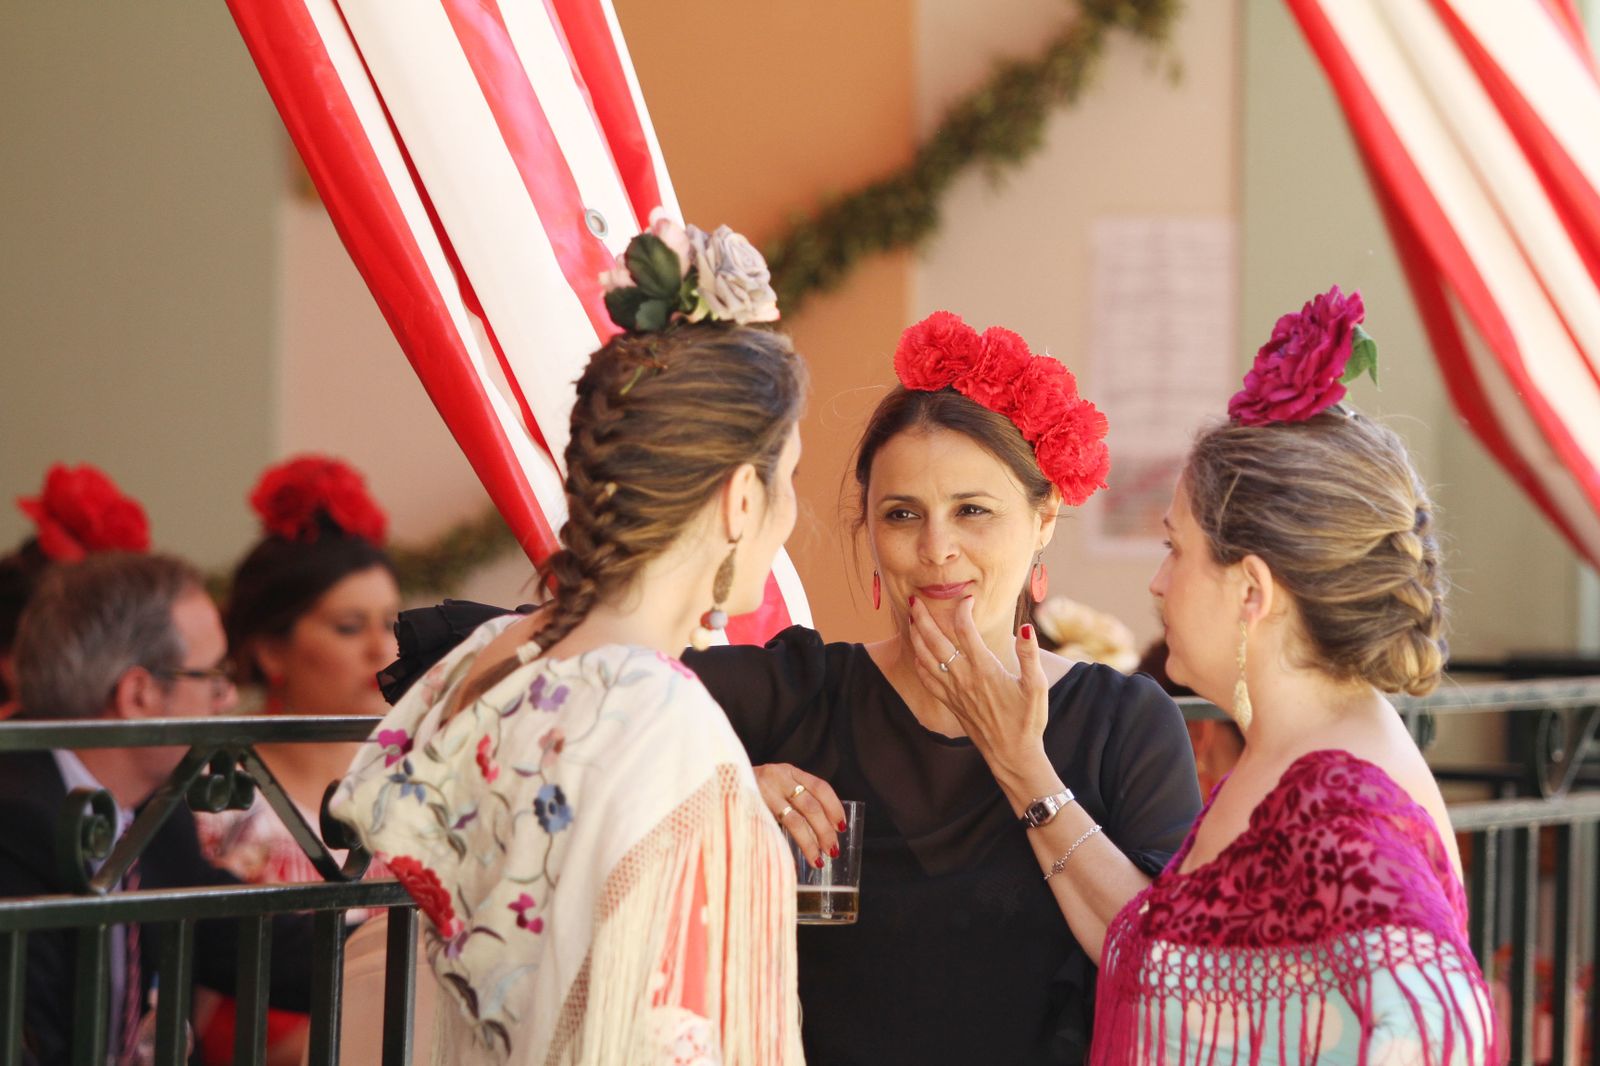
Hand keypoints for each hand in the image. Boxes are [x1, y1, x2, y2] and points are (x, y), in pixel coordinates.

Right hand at [754, 763, 845, 867]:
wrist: (714, 781)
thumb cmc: (749, 789)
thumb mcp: (773, 784)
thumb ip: (792, 796)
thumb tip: (821, 829)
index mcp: (788, 771)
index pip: (820, 787)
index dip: (834, 807)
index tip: (842, 827)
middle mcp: (777, 777)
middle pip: (811, 806)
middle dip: (825, 830)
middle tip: (833, 850)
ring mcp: (763, 791)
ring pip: (795, 820)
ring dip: (811, 842)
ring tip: (819, 859)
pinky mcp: (751, 806)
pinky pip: (776, 828)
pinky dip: (790, 844)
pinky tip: (796, 859)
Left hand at [907, 596, 1048, 775]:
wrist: (1012, 754)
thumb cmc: (1027, 720)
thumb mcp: (1037, 686)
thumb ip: (1029, 655)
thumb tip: (1026, 627)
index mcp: (984, 668)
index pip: (965, 629)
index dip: (963, 610)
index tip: (967, 599)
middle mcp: (964, 678)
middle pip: (936, 641)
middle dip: (923, 618)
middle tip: (915, 600)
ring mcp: (954, 691)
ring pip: (926, 659)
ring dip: (916, 637)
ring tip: (910, 620)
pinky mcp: (950, 703)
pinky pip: (927, 680)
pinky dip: (919, 663)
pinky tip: (917, 654)